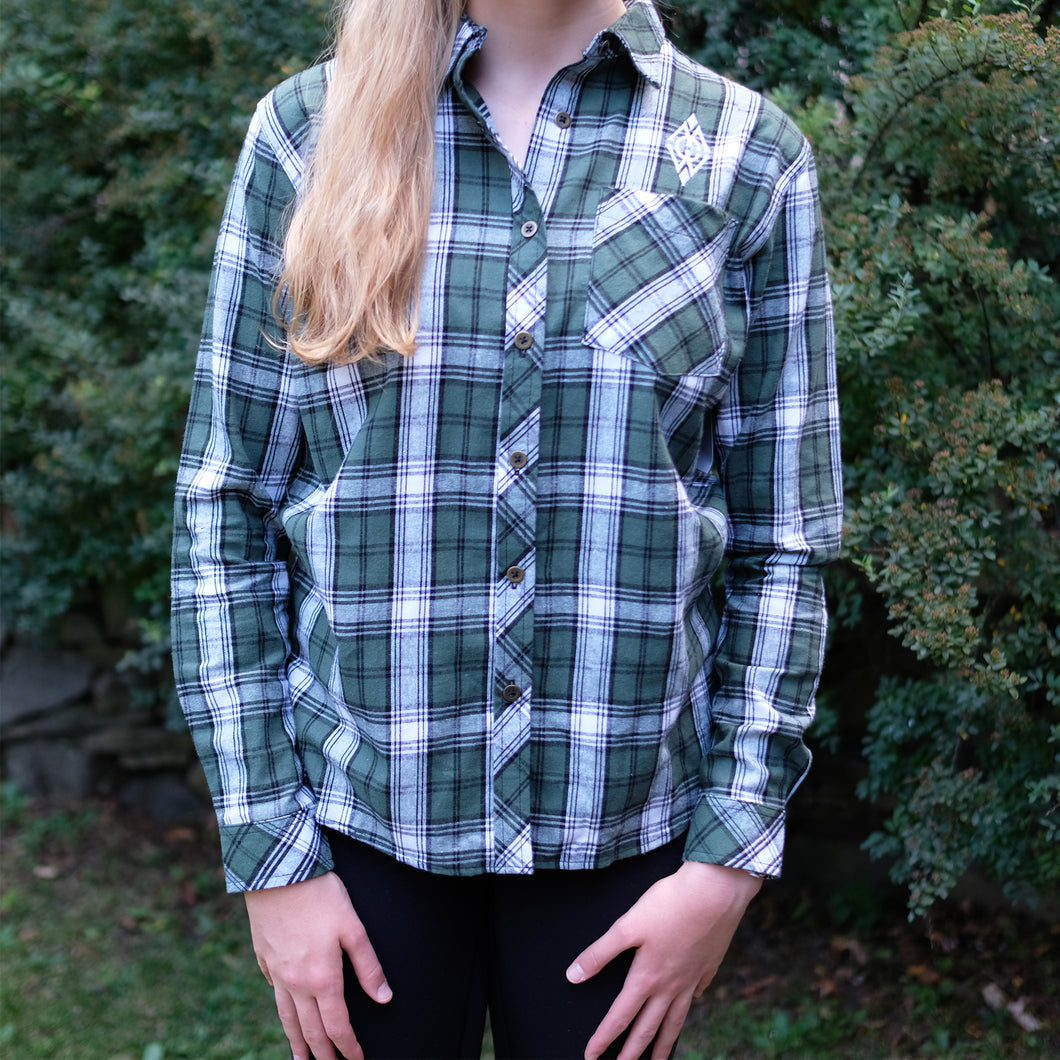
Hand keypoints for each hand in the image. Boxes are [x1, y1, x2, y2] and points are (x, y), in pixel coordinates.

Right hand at [244, 871, 391, 1059]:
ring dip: (297, 1041)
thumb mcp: (353, 927)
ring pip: (287, 1018)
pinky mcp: (264, 958)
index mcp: (323, 978)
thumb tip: (384, 997)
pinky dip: (281, 1009)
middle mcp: (296, 983)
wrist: (277, 871)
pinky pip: (273, 992)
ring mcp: (277, 972)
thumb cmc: (320, 894)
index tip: (357, 1059)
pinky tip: (285, 1011)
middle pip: (310, 1030)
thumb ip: (369, 966)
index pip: (338, 1026)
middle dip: (323, 1054)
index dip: (348, 1047)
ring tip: (301, 1059)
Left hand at [566, 860, 761, 1059]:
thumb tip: (574, 976)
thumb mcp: (627, 925)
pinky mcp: (709, 966)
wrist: (716, 891)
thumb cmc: (670, 903)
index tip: (591, 1056)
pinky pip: (697, 995)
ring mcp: (692, 979)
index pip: (620, 1017)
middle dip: (633, 1053)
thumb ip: (599, 953)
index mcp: (647, 977)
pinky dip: (689, 1007)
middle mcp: (670, 985)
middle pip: (648, 1028)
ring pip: (675, 1020)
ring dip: (664, 1044)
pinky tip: (688, 1007)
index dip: (604, 1039)